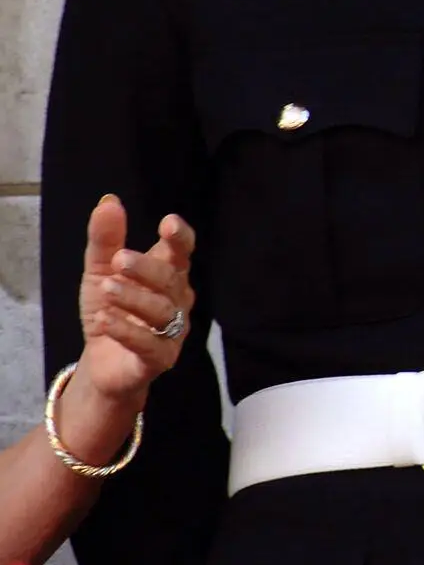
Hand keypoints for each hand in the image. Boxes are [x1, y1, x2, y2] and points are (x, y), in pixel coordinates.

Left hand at [74, 196, 195, 407]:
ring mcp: (172, 331)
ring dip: (134, 298)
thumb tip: (109, 200)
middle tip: (119, 260)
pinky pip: (149, 344)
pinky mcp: (161, 359)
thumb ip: (105, 240)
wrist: (102, 363)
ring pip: (162, 311)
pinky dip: (127, 331)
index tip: (168, 224)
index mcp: (169, 274)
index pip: (182, 252)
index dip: (180, 238)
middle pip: (171, 279)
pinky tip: (104, 320)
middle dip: (147, 268)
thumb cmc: (110, 311)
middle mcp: (178, 300)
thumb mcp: (100, 272)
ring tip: (106, 290)